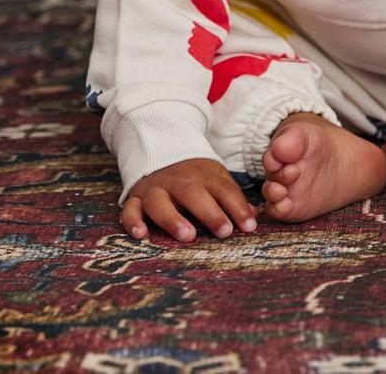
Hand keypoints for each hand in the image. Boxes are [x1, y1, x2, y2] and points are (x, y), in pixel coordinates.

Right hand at [121, 157, 260, 241]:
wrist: (161, 150)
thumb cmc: (194, 174)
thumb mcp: (216, 178)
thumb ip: (232, 198)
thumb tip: (254, 218)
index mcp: (202, 174)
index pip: (222, 189)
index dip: (237, 207)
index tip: (249, 227)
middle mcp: (178, 180)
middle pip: (192, 192)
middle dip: (209, 211)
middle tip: (223, 230)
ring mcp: (155, 188)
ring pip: (160, 200)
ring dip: (173, 218)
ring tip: (187, 236)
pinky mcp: (136, 197)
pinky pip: (130, 208)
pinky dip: (133, 221)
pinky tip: (141, 235)